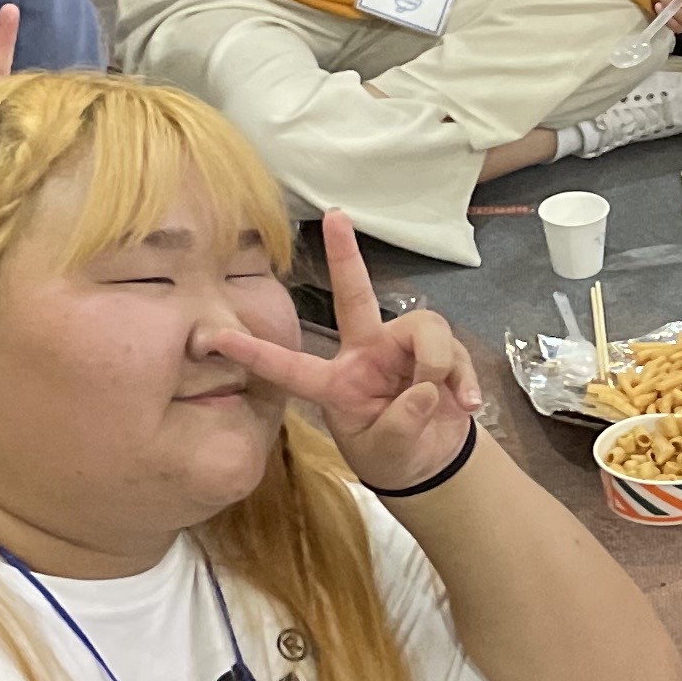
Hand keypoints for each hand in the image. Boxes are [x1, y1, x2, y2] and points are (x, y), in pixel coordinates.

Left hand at [193, 210, 485, 491]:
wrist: (434, 463)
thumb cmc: (395, 455)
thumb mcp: (389, 452)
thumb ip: (400, 425)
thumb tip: (422, 387)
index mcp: (335, 382)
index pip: (290, 367)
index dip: (255, 352)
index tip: (215, 337)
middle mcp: (365, 353)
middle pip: (355, 298)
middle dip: (345, 256)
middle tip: (336, 217)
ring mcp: (402, 348)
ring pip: (425, 329)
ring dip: (439, 364)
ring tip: (446, 402)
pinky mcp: (439, 351)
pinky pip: (454, 351)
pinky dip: (465, 379)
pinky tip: (467, 406)